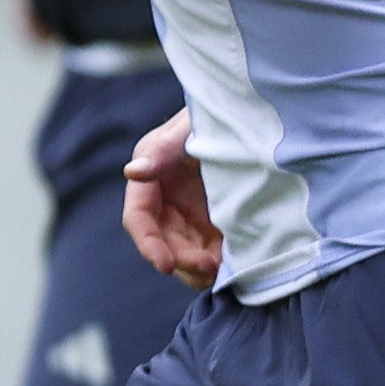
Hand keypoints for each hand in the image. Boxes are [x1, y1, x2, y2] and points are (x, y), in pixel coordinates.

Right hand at [120, 105, 222, 287]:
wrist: (252, 117)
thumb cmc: (215, 115)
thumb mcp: (189, 128)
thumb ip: (162, 151)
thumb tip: (132, 173)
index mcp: (150, 180)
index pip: (138, 219)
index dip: (148, 245)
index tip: (165, 266)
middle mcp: (166, 202)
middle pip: (163, 243)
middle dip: (181, 261)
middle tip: (210, 267)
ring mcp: (191, 214)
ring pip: (186, 254)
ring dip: (198, 269)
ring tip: (222, 270)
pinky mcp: (215, 223)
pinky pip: (211, 251)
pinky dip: (220, 263)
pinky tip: (236, 263)